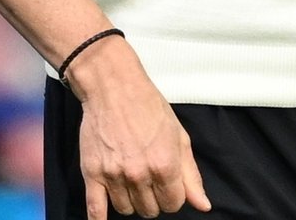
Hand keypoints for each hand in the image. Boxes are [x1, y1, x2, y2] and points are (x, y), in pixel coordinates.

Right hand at [69, 40, 210, 217]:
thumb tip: (203, 205)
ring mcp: (114, 176)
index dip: (173, 196)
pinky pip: (95, 210)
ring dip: (132, 201)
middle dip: (153, 199)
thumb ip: (191, 175)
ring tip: (132, 181)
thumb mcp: (179, 137)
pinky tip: (104, 219)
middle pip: (150, 210)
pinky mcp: (92, 174)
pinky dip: (100, 219)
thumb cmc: (149, 108)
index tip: (169, 184)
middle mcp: (139, 174)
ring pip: (126, 210)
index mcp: (165, 165)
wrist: (114, 89)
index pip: (174, 204)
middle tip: (150, 179)